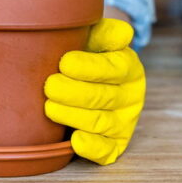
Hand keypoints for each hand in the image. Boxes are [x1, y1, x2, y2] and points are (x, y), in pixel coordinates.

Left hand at [44, 18, 145, 164]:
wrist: (90, 80)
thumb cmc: (86, 55)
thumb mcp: (94, 36)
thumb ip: (104, 32)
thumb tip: (123, 34)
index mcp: (128, 66)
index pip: (114, 67)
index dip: (90, 67)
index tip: (65, 62)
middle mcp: (131, 95)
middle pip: (104, 97)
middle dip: (74, 92)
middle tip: (50, 86)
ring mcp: (124, 121)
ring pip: (101, 122)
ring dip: (74, 116)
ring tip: (50, 107)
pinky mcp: (116, 144)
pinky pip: (107, 151)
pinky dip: (92, 147)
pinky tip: (75, 140)